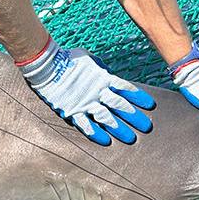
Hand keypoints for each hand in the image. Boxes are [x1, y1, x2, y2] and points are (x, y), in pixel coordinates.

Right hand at [19, 39, 154, 145]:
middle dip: (134, 117)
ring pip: (107, 118)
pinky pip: (86, 125)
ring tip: (131, 138)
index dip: (138, 97)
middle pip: (120, 106)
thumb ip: (100, 66)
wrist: (47, 65)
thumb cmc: (68, 58)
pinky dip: (96, 133)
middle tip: (146, 127)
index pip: (125, 88)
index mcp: (103, 78)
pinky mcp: (72, 111)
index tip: (150, 105)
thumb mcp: (88, 58)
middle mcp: (97, 92)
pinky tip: (106, 141)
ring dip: (119, 129)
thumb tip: (106, 71)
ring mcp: (85, 103)